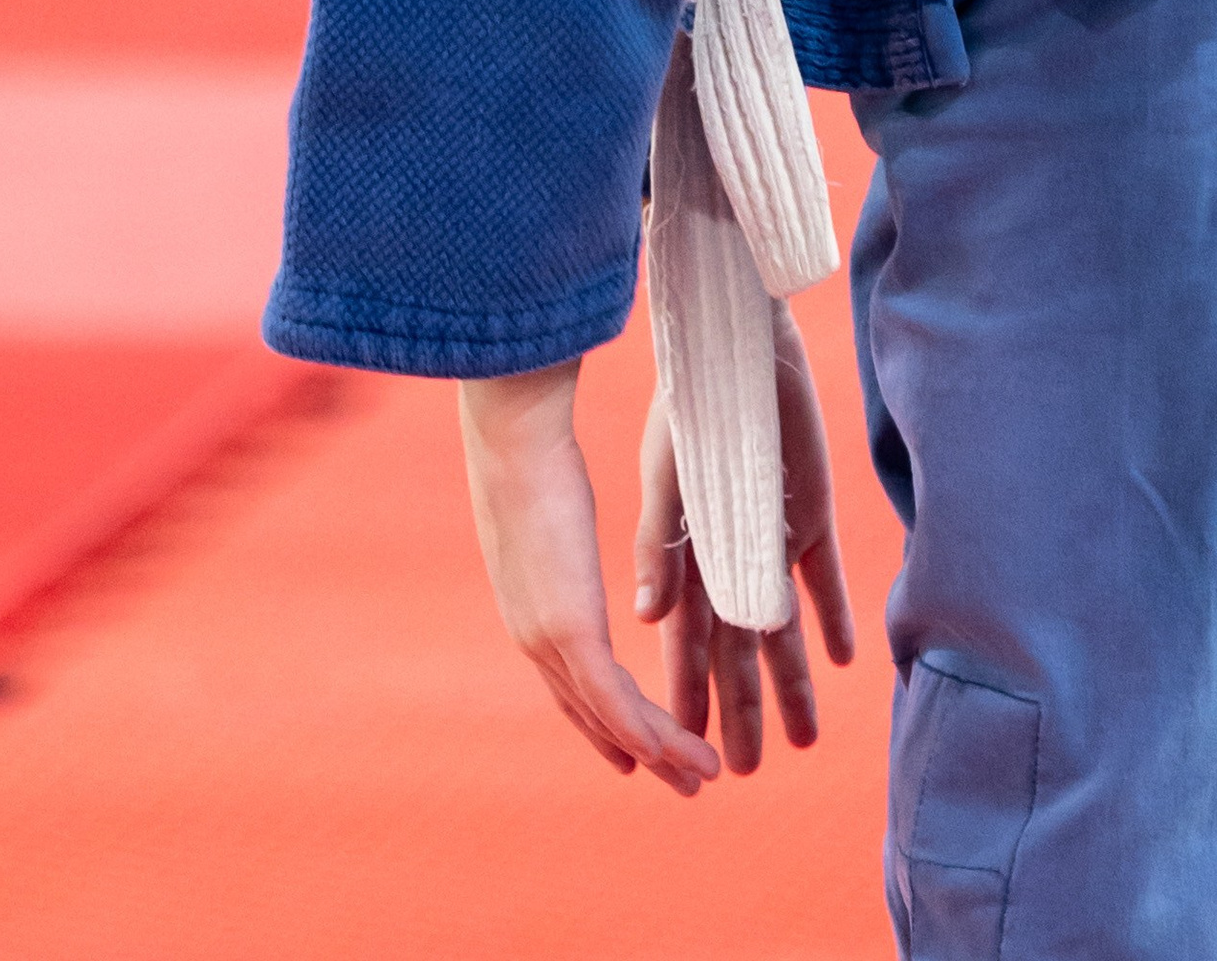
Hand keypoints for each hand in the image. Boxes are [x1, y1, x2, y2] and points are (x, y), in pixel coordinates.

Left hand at [457, 362, 720, 794]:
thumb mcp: (555, 503)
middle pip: (591, 713)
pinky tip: (682, 753)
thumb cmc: (535, 449)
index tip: (636, 753)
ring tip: (702, 776)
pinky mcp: (569, 630)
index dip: (606, 722)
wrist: (514, 434)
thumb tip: (577, 525)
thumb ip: (571, 535)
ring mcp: (548, 637)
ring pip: (609, 717)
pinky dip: (650, 735)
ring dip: (659, 752)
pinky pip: (615, 701)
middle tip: (681, 781)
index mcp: (531, 606)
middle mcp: (533, 634)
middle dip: (639, 751)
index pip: (572, 682)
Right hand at [632, 309, 855, 771]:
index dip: (688, 693)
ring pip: (784, 629)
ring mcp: (771, 538)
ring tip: (804, 742)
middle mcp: (728, 555)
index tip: (687, 749)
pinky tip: (844, 661)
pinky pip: (826, 579)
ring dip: (794, 681)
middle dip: (741, 709)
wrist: (741, 342)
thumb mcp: (670, 477)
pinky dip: (834, 619)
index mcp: (686, 551)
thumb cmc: (692, 406)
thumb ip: (661, 544)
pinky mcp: (811, 514)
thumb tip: (647, 618)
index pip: (688, 640)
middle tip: (749, 771)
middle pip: (737, 649)